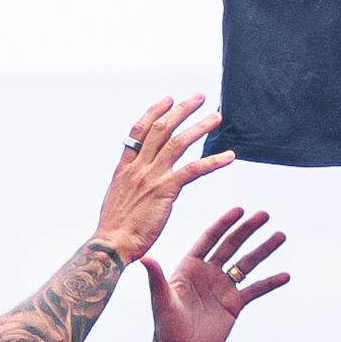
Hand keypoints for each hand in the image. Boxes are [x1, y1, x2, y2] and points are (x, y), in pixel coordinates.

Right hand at [92, 97, 230, 267]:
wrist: (111, 244)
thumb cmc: (114, 229)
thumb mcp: (117, 198)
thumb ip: (128, 184)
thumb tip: (135, 181)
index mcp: (125, 167)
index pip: (139, 130)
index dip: (155, 112)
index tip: (168, 100)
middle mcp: (138, 167)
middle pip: (161, 128)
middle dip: (182, 110)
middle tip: (199, 98)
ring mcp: (152, 177)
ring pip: (178, 143)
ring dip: (200, 127)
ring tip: (217, 117)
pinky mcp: (165, 190)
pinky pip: (194, 170)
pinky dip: (213, 161)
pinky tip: (228, 156)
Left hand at [143, 205, 289, 341]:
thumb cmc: (165, 327)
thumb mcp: (161, 300)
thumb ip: (157, 278)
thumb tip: (144, 258)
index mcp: (189, 267)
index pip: (209, 238)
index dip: (224, 223)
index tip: (240, 209)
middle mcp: (208, 273)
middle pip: (231, 245)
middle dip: (247, 229)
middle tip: (265, 214)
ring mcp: (222, 288)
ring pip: (247, 264)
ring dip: (263, 250)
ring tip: (280, 236)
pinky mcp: (234, 305)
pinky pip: (255, 290)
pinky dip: (270, 283)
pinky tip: (285, 275)